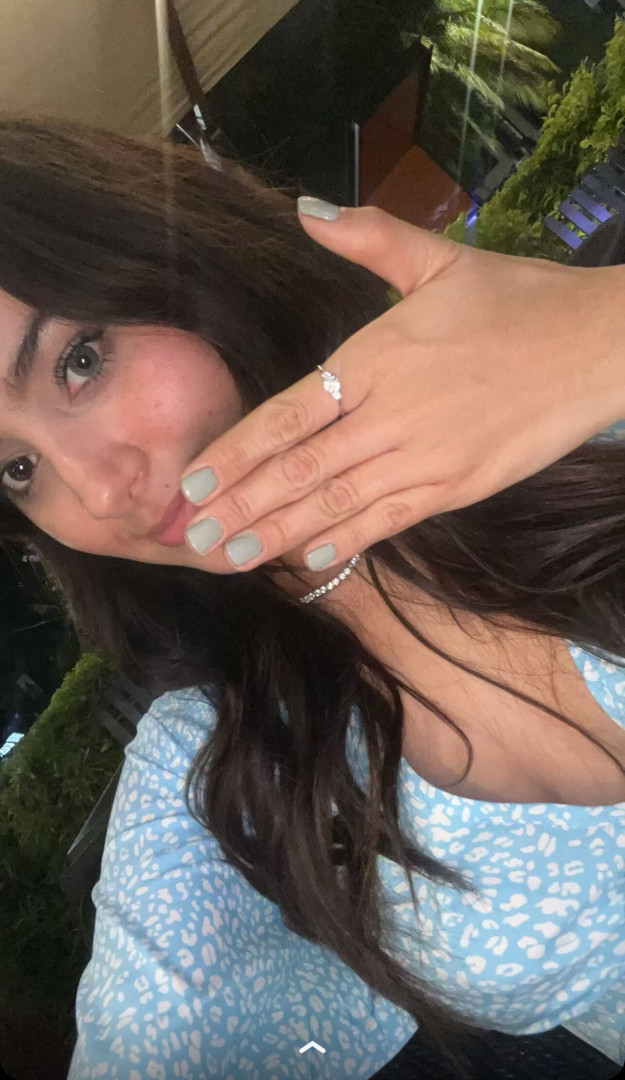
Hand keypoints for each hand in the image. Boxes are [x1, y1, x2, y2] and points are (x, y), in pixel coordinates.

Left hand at [180, 202, 624, 575]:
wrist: (597, 346)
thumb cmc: (516, 300)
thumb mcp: (440, 260)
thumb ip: (368, 238)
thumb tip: (304, 209)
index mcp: (377, 358)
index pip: (287, 415)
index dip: (237, 454)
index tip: (193, 483)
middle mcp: (392, 415)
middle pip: (301, 470)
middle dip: (243, 507)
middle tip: (194, 539)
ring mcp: (426, 458)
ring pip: (338, 504)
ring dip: (281, 534)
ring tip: (234, 557)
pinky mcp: (458, 487)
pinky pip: (391, 520)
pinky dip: (349, 541)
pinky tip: (312, 559)